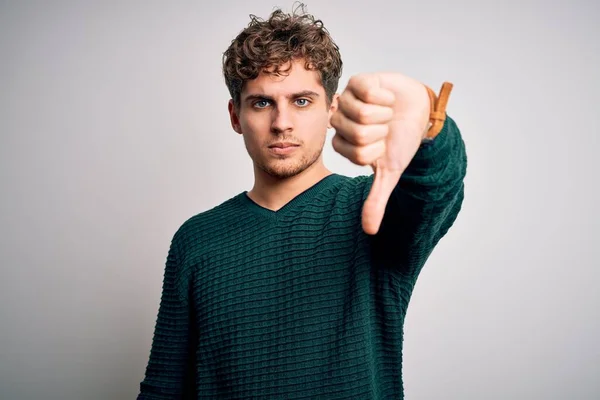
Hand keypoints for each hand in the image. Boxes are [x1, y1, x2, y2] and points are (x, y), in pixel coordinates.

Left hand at [331, 72, 430, 234]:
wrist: (419, 114)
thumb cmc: (401, 142)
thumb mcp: (389, 172)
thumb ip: (376, 200)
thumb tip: (369, 230)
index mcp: (342, 143)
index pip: (354, 153)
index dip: (376, 150)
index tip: (382, 145)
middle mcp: (340, 121)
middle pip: (358, 133)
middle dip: (381, 132)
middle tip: (386, 127)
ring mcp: (347, 99)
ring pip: (363, 113)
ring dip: (385, 115)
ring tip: (387, 113)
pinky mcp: (359, 81)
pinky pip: (368, 92)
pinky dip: (386, 97)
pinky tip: (387, 99)